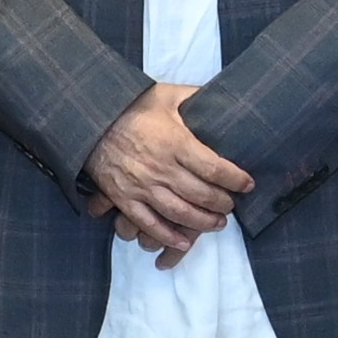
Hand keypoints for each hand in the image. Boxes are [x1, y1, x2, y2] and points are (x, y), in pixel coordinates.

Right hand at [81, 82, 253, 265]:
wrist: (90, 119)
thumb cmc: (131, 107)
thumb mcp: (166, 95)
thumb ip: (195, 96)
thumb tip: (221, 95)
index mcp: (175, 143)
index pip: (214, 168)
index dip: (235, 179)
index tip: (247, 184)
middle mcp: (161, 168)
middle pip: (201, 194)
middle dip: (223, 203)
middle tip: (232, 205)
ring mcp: (142, 186)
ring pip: (179, 212)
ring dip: (203, 222)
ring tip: (218, 223)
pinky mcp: (125, 198)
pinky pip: (149, 223)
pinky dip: (168, 236)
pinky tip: (184, 242)